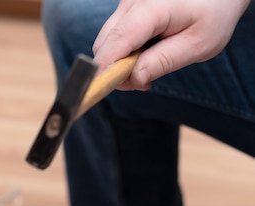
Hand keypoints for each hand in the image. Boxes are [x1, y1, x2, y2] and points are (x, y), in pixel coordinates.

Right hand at [93, 0, 249, 89]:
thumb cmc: (214, 13)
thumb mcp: (199, 44)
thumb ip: (164, 61)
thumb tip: (133, 78)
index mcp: (152, 8)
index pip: (117, 42)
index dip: (104, 69)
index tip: (99, 90)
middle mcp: (132, 1)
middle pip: (106, 44)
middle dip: (116, 69)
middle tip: (143, 82)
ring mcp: (127, 1)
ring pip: (107, 40)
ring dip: (120, 59)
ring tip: (149, 64)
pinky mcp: (126, 5)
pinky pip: (114, 33)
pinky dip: (124, 48)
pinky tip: (145, 50)